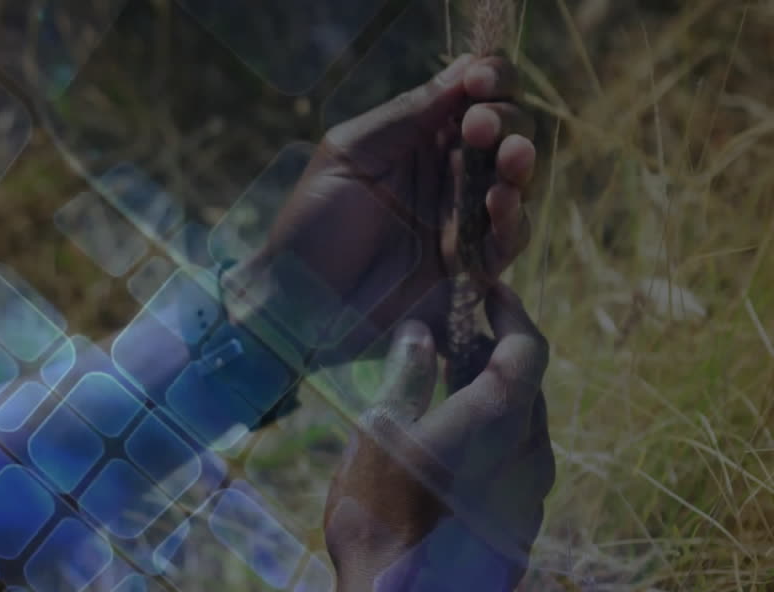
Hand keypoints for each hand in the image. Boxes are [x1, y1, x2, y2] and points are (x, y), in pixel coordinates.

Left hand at [229, 54, 535, 364]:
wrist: (298, 301)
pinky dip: (513, 219)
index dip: (492, 79)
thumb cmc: (311, 223)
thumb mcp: (350, 155)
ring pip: (516, 181)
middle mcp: (448, 170)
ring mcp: (462, 216)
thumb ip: (408, 113)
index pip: (474, 93)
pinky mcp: (470, 265)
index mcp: (419, 136)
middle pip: (506, 131)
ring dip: (519, 165)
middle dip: (505, 120)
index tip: (482, 80)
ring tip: (509, 158)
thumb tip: (468, 63)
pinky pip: (508, 238)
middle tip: (478, 127)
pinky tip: (500, 203)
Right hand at [320, 283, 553, 591]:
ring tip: (443, 406)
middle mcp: (531, 455)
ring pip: (522, 436)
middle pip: (528, 390)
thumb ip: (408, 374)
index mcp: (502, 418)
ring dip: (492, 411)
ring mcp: (530, 502)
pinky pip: (514, 478)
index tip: (488, 290)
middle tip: (451, 346)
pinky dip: (489, 454)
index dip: (511, 311)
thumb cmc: (380, 513)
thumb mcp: (380, 429)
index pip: (528, 346)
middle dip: (495, 360)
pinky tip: (445, 468)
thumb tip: (420, 331)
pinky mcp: (519, 538)